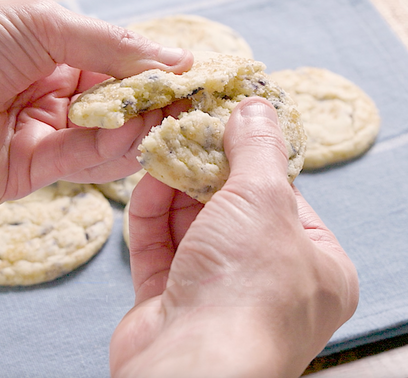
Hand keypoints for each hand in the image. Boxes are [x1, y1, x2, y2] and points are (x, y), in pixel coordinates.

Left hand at [0, 0, 191, 203]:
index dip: (160, 76)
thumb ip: (113, 46)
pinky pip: (82, 163)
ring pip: (110, 142)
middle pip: (124, 111)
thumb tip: (179, 59)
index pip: (126, 72)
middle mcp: (62, 101)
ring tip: (160, 115)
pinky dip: (108, 148)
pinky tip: (128, 130)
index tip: (197, 78)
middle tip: (189, 104)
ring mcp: (51, 137)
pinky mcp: (35, 172)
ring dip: (137, 129)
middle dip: (155, 107)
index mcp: (65, 60)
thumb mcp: (46, 26)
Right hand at [110, 97, 358, 377]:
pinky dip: (151, 215)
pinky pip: (160, 248)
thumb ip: (257, 148)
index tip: (224, 124)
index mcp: (312, 265)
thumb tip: (255, 108)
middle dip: (203, 169)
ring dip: (173, 187)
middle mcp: (267, 281)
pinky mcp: (171, 300)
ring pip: (191, 225)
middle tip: (185, 130)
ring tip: (161, 149)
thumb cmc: (246, 287)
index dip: (250, 156)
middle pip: (231, 207)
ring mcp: (216, 292)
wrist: (189, 370)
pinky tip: (145, 184)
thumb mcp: (263, 198)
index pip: (282, 196)